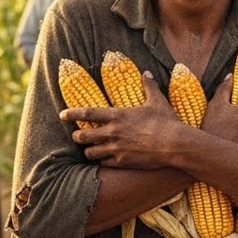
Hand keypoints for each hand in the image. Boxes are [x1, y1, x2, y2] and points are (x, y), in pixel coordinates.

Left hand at [63, 72, 188, 168]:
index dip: (72, 114)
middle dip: (77, 136)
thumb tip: (146, 73)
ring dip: (88, 150)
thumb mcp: (157, 101)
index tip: (62, 115)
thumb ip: (149, 87)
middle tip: (77, 135)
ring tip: (90, 150)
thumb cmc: (166, 121)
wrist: (174, 144)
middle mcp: (112, 132)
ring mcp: (116, 148)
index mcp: (117, 115)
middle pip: (83, 136)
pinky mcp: (122, 162)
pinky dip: (102, 161)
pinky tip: (105, 160)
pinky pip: (104, 163)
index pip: (87, 113)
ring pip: (90, 152)